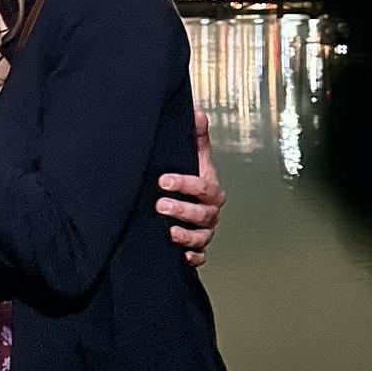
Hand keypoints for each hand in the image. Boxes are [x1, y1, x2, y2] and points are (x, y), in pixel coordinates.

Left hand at [156, 108, 225, 267]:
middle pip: (203, 214)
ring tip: (169, 231)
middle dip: (182, 209)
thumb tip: (197, 113)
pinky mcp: (197, 247)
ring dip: (186, 235)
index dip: (184, 183)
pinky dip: (193, 257)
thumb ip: (196, 136)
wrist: (189, 202)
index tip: (164, 180)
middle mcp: (210, 211)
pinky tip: (181, 255)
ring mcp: (205, 231)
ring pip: (202, 236)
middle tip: (160, 204)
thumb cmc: (192, 179)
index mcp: (210, 189)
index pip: (202, 186)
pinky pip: (200, 256)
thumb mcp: (194, 157)